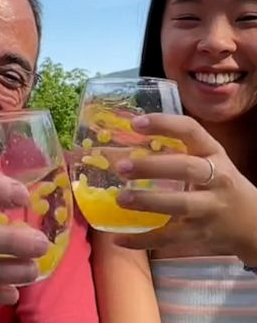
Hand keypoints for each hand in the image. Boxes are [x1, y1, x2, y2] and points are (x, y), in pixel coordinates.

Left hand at [115, 113, 256, 264]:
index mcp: (213, 153)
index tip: (135, 123)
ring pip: (180, 204)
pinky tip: (120, 239)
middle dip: (152, 167)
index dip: (164, 124)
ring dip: (148, 202)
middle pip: (185, 168)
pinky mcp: (201, 234)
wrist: (252, 223)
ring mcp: (211, 208)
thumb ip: (175, 151)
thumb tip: (125, 145)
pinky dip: (143, 240)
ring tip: (120, 198)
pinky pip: (170, 238)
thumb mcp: (207, 160)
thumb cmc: (219, 183)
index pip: (191, 131)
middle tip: (121, 167)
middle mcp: (216, 177)